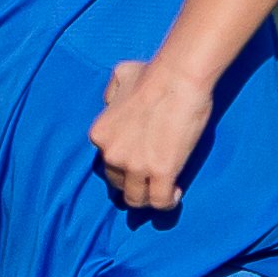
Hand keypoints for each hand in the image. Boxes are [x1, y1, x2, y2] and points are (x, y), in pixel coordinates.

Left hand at [91, 60, 213, 210]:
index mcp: (100, 135)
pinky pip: (159, 202)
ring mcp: (135, 166)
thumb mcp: (118, 78)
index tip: (140, 163)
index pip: (108, 163)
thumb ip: (111, 94)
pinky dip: (167, 202)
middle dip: (133, 184)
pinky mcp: (161, 172)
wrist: (177, 78)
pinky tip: (174, 193)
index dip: (124, 166)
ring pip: (136, 199)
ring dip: (148, 198)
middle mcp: (111, 154)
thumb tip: (112, 103)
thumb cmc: (152, 74)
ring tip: (163, 191)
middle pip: (118, 184)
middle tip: (151, 180)